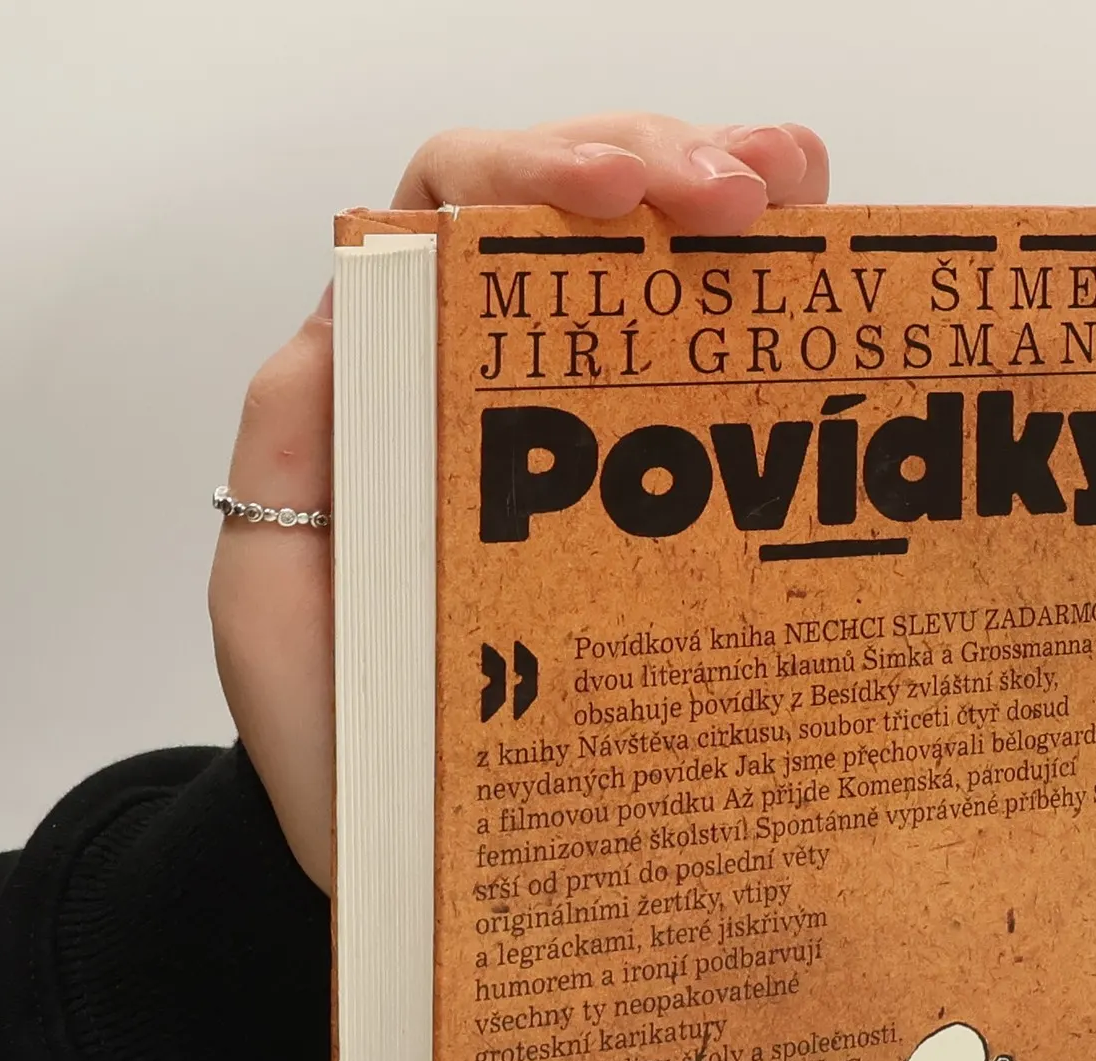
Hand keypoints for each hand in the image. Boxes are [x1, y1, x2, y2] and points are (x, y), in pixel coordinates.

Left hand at [210, 115, 829, 891]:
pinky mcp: (655, 517)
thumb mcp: (272, 606)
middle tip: (753, 191)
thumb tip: (355, 322)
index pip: (449, 217)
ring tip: (806, 200)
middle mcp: (484, 388)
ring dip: (738, 209)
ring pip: (655, 279)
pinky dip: (772, 323)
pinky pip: (711, 394)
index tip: (621, 196)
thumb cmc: (336, 745)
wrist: (402, 859)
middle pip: (571, 218)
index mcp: (385, 387)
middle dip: (663, 166)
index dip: (535, 173)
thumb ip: (289, 466)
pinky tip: (824, 283)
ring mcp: (580, 448)